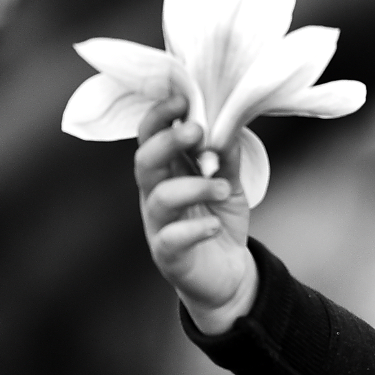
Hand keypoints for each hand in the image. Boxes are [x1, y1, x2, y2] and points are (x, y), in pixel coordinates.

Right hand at [135, 97, 257, 333]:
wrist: (227, 276)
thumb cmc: (220, 222)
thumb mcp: (229, 184)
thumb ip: (226, 156)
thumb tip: (229, 123)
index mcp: (166, 171)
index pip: (150, 137)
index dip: (160, 116)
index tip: (182, 98)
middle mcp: (155, 195)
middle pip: (145, 161)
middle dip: (168, 141)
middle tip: (198, 132)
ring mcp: (158, 225)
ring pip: (161, 198)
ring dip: (194, 186)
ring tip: (223, 188)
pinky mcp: (168, 256)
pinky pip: (172, 238)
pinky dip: (194, 229)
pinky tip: (214, 225)